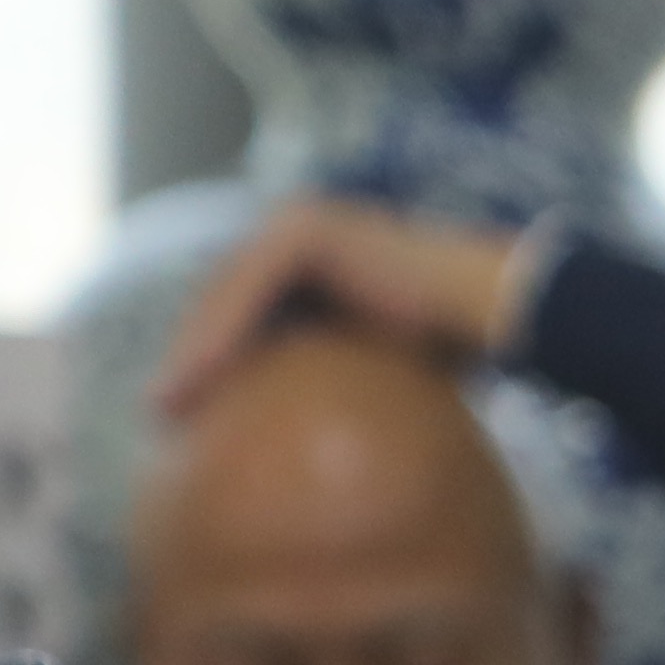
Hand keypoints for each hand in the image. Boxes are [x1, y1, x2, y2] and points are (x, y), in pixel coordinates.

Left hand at [150, 196, 541, 422]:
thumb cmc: (463, 344)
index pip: (248, 310)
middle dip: (191, 358)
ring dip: (191, 353)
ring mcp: (301, 225)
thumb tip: (335, 440)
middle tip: (163, 414)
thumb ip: (347, 378)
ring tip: (167, 407)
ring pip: (227, 296)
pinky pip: (246, 292)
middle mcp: (302, 230)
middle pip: (226, 301)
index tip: (195, 414)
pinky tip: (196, 381)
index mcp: (318, 255)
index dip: (216, 361)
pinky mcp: (306, 235)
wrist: (500, 309)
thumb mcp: (386, 366)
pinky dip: (218, 339)